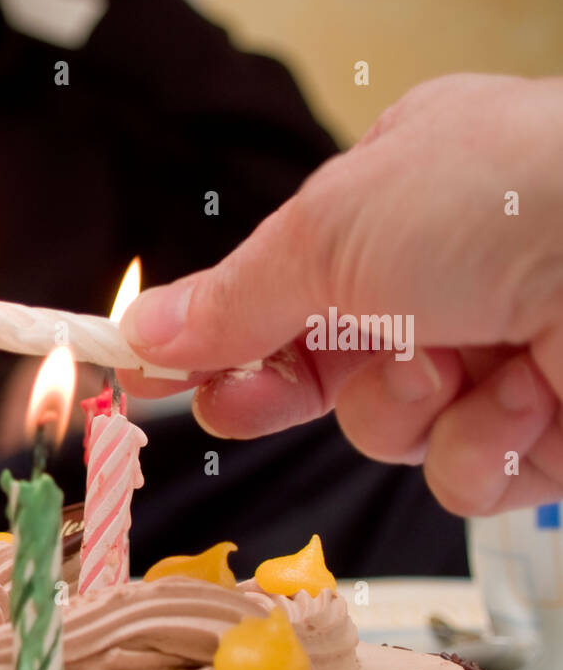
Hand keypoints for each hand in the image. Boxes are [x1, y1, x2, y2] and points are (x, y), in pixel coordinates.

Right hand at [118, 74, 562, 516]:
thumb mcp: (334, 231)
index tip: (155, 377)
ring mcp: (492, 355)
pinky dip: (478, 447)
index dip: (218, 340)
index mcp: (393, 203)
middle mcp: (442, 280)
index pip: (277, 290)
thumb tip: (146, 331)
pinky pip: (460, 472)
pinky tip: (520, 399)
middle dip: (287, 390)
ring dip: (404, 407)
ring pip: (385, 428)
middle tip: (240, 405)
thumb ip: (234, 300)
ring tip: (456, 360)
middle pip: (320, 370)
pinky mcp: (540, 431)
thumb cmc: (505, 197)